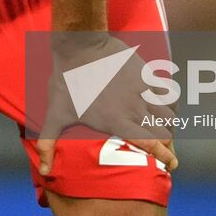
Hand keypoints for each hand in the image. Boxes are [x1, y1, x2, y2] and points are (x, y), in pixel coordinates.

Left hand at [33, 34, 178, 176]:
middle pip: (165, 133)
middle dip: (166, 142)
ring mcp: (143, 91)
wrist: (80, 46)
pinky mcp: (147, 74)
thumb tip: (44, 170)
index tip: (171, 164)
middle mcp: (134, 109)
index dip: (164, 157)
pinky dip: (171, 103)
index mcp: (117, 122)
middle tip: (161, 144)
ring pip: (170, 114)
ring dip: (169, 123)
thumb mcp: (56, 114)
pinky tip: (164, 105)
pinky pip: (170, 93)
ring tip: (163, 126)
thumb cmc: (66, 80)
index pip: (150, 145)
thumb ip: (49, 142)